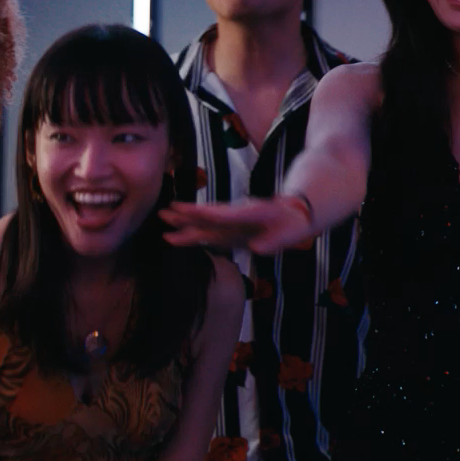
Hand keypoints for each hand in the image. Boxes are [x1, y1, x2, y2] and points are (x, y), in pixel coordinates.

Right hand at [160, 196, 311, 255]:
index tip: (186, 211)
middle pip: (208, 216)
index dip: (205, 214)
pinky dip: (193, 235)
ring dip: (185, 224)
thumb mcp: (291, 232)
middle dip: (186, 215)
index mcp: (250, 214)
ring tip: (163, 223)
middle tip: (163, 212)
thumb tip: (257, 249)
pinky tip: (179, 238)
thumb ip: (274, 241)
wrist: (296, 213)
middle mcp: (236, 216)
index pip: (223, 214)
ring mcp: (232, 223)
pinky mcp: (232, 231)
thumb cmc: (294, 223)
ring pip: (205, 224)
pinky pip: (209, 233)